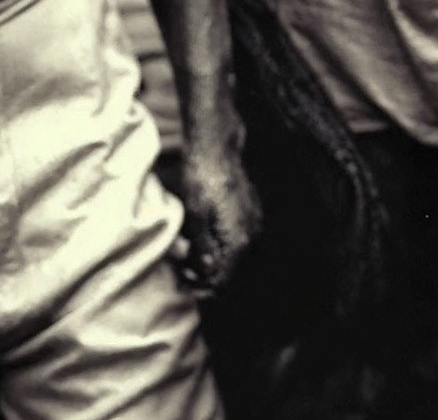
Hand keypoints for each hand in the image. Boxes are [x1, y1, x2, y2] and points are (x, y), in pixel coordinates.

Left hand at [171, 136, 260, 292]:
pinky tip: (203, 239)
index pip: (224, 279)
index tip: (185, 288)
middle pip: (232, 270)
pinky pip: (237, 239)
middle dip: (208, 276)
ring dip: (213, 260)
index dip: (204, 288)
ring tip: (189, 255)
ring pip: (235, 255)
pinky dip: (221, 245)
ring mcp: (254, 222)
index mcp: (238, 239)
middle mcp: (252, 234)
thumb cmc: (202, 180)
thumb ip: (202, 248)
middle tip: (183, 273)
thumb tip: (207, 272)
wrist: (217, 149)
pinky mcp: (251, 213)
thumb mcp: (194, 216)